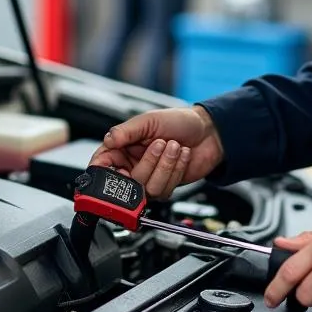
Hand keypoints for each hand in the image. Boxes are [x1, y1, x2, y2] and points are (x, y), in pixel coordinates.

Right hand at [89, 106, 223, 197]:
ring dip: (165, 166)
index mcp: (123, 147)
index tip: (119, 167)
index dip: (106, 171)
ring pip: (149, 188)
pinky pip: (165, 190)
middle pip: (128, 182)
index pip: (103, 164)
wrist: (208, 131)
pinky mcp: (166, 186)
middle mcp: (133, 164)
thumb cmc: (179, 121)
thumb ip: (126, 131)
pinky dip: (176, 170)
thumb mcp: (149, 120)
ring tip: (174, 146)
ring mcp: (150, 177)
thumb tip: (107, 140)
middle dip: (148, 163)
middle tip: (159, 144)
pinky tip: (182, 155)